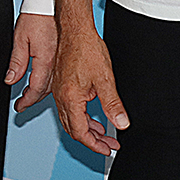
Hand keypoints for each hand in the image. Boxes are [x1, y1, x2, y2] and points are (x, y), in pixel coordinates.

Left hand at [8, 12, 56, 111]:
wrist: (49, 3)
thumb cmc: (36, 17)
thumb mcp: (20, 39)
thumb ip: (16, 62)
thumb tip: (10, 79)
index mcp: (46, 61)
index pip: (36, 89)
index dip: (26, 101)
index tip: (19, 107)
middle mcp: (57, 63)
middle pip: (45, 90)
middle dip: (33, 99)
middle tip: (22, 105)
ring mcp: (62, 60)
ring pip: (53, 84)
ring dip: (41, 92)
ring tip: (30, 96)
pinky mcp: (63, 55)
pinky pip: (57, 75)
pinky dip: (49, 83)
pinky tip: (43, 83)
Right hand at [51, 27, 127, 154]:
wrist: (75, 30)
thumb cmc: (86, 49)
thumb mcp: (105, 80)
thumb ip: (113, 105)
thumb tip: (121, 124)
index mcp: (69, 97)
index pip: (80, 132)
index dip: (95, 145)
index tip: (108, 149)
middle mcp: (60, 96)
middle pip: (73, 129)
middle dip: (92, 140)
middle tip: (109, 145)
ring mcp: (59, 90)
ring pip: (70, 120)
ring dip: (86, 129)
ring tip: (103, 134)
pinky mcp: (61, 85)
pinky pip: (68, 108)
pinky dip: (81, 117)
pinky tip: (93, 116)